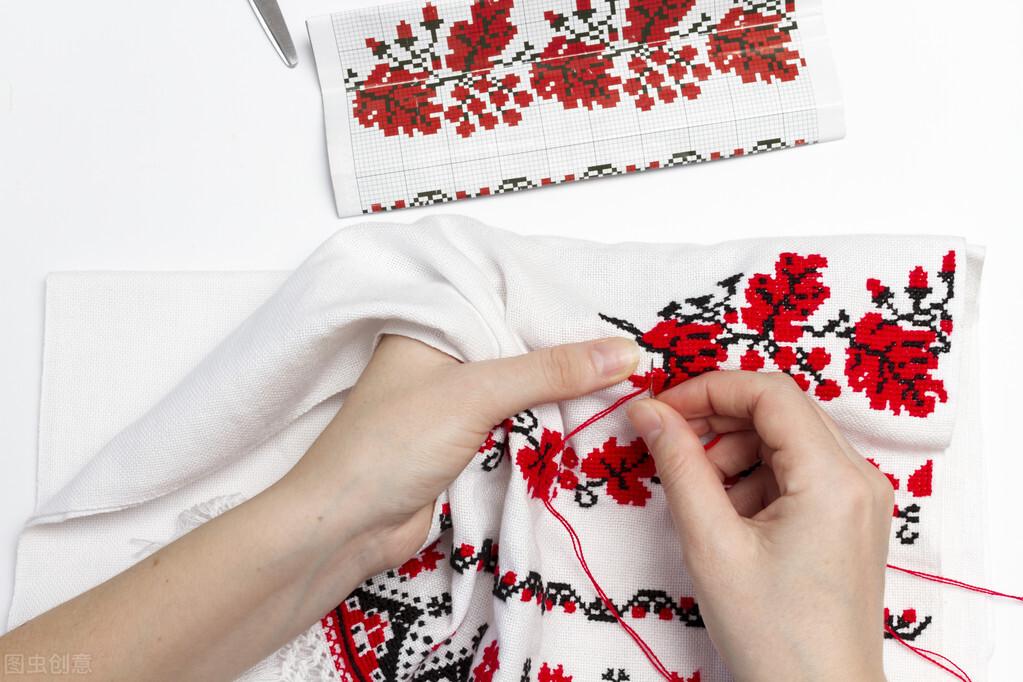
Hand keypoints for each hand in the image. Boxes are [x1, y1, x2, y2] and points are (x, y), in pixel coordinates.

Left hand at [280, 334, 640, 576]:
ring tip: (625, 380)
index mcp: (432, 322)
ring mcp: (453, 399)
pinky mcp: (463, 440)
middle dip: (568, 352)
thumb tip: (624, 353)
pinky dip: (547, 423)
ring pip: (522, 385)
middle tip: (633, 351)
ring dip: (562, 391)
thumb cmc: (390, 446)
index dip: (559, 304)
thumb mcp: (475, 393)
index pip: (507, 297)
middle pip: (520, 344)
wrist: (346, 527)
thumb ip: (549, 370)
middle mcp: (443, 354)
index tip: (617, 312)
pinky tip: (587, 418)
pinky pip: (516, 421)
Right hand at [626, 372, 892, 681]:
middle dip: (718, 421)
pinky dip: (754, 480)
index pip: (769, 393)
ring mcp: (858, 498)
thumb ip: (679, 464)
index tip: (660, 409)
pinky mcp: (848, 518)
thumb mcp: (711, 543)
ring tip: (703, 502)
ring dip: (734, 453)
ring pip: (784, 440)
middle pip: (779, 411)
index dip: (708, 389)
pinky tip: (730, 520)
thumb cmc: (773, 634)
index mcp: (834, 478)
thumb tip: (648, 411)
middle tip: (669, 446)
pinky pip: (795, 471)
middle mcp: (858, 478)